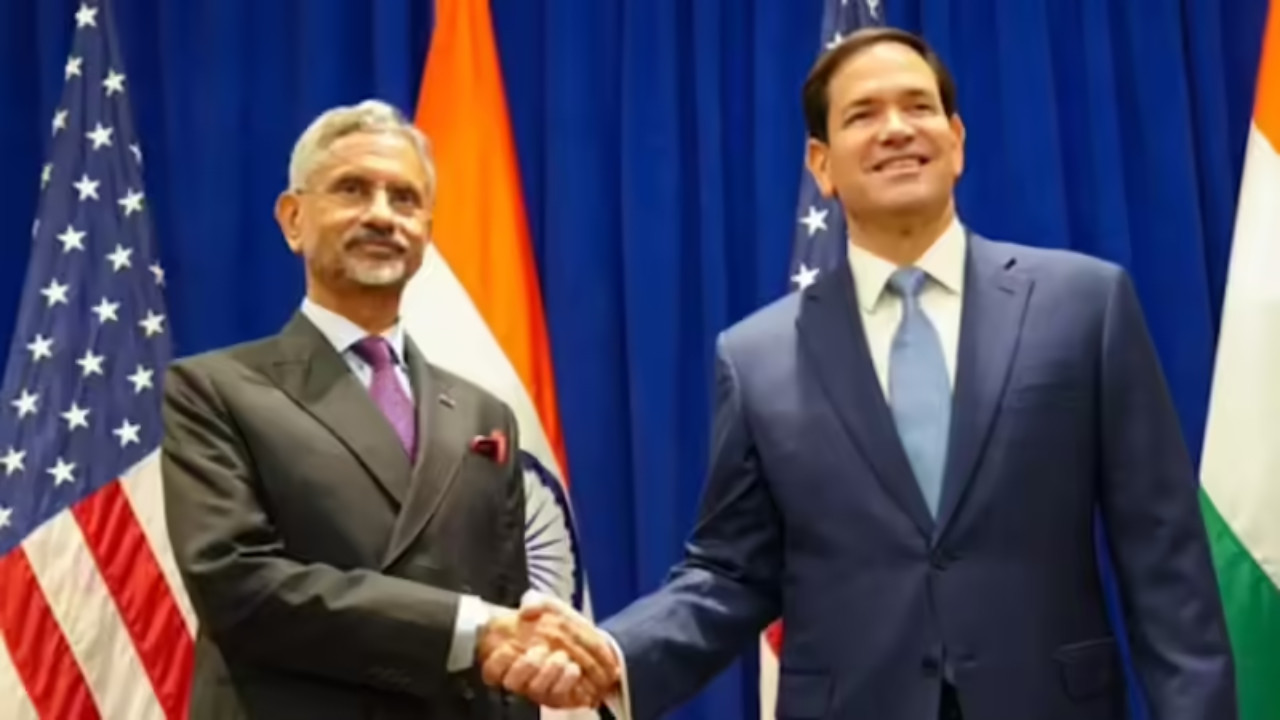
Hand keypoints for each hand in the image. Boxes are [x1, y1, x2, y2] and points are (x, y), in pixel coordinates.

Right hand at [477, 594, 619, 707]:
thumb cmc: (562, 624)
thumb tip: (525, 611)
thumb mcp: (549, 606)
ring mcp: (539, 688)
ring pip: (535, 689)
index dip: (499, 660)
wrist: (591, 642)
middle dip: (527, 665)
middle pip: (512, 681)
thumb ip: (536, 603)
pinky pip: (557, 696)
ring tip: (561, 657)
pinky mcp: (558, 697)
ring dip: (548, 671)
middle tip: (541, 649)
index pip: (491, 668)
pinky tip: (573, 668)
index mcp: (511, 655)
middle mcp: (522, 676)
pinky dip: (565, 681)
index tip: (510, 646)